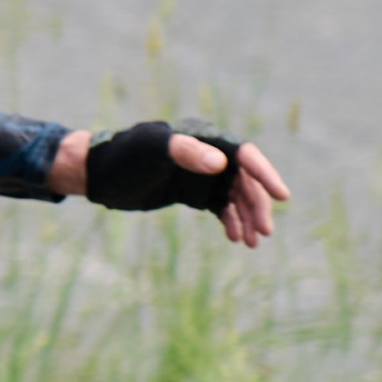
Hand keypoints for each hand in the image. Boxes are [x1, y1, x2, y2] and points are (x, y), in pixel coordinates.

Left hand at [53, 124, 290, 248]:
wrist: (99, 174)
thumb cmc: (124, 156)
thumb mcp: (153, 152)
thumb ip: (185, 152)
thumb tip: (221, 163)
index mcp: (204, 138)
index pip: (244, 154)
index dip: (265, 173)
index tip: (282, 196)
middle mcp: (209, 155)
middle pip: (244, 181)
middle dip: (256, 205)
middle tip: (263, 232)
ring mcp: (202, 174)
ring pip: (235, 197)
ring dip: (246, 218)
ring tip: (252, 243)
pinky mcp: (193, 192)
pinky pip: (220, 207)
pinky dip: (230, 222)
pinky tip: (235, 238)